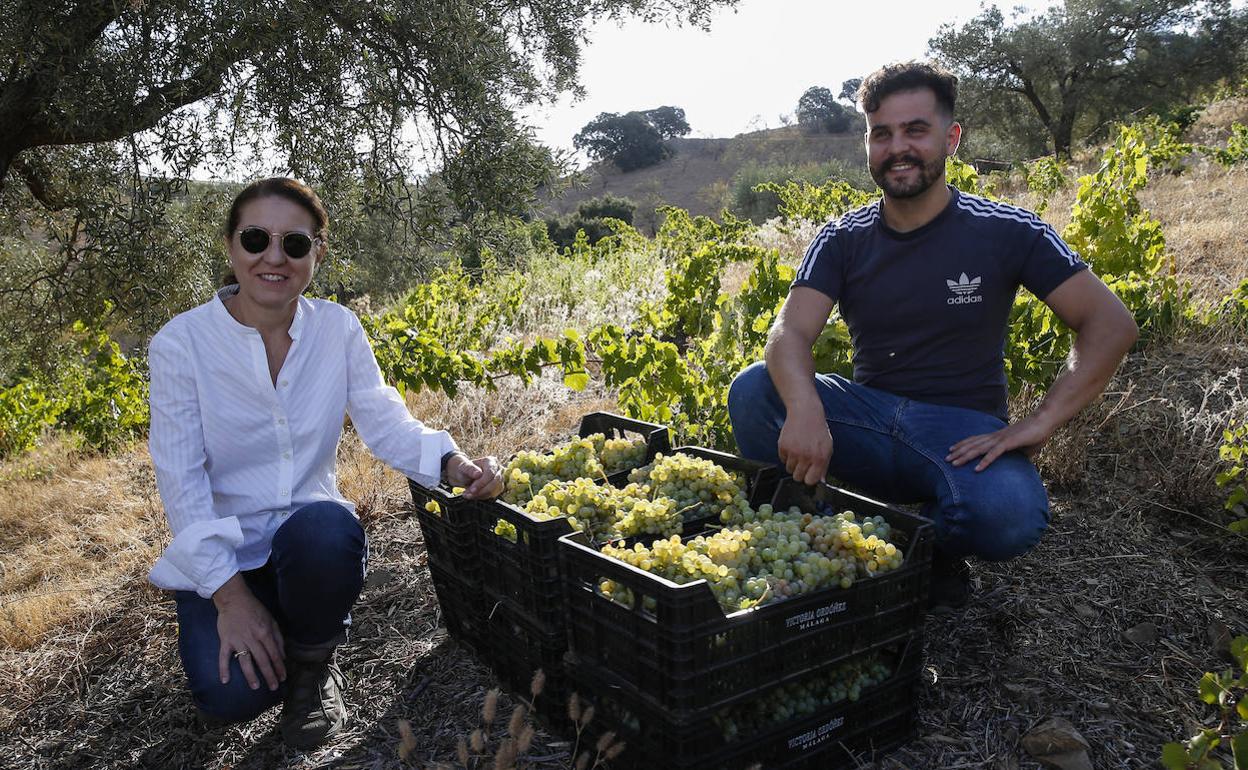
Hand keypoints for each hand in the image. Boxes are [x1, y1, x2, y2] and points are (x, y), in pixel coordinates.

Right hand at [212, 574, 284, 690]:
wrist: (234, 599)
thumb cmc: (255, 609)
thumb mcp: (271, 620)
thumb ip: (278, 638)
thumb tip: (282, 656)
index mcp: (265, 633)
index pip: (274, 654)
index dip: (279, 667)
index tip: (283, 678)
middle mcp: (253, 638)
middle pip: (262, 660)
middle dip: (269, 675)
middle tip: (273, 687)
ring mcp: (238, 640)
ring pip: (246, 661)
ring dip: (251, 675)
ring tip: (256, 687)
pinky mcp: (225, 640)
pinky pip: (223, 657)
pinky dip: (223, 669)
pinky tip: (225, 680)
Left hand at [446, 453, 504, 499]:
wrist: (464, 475)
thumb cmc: (465, 469)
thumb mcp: (464, 467)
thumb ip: (470, 469)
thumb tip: (478, 474)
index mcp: (491, 461)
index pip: (491, 473)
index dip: (482, 483)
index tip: (472, 489)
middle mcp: (498, 470)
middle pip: (495, 483)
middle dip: (481, 491)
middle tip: (468, 494)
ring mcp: (499, 479)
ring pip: (494, 491)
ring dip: (480, 495)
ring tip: (468, 494)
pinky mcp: (497, 488)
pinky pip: (492, 495)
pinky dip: (481, 497)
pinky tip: (473, 495)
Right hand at [777, 413, 832, 485]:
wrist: (805, 413)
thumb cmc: (817, 430)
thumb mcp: (827, 448)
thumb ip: (823, 466)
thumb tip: (820, 480)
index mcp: (819, 458)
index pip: (810, 480)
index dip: (809, 478)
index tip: (809, 475)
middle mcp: (806, 456)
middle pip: (797, 477)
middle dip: (800, 472)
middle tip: (803, 462)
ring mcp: (793, 452)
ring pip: (789, 469)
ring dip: (793, 463)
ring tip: (798, 452)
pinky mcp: (783, 446)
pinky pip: (782, 459)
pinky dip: (786, 455)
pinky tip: (792, 446)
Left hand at [946, 415, 1051, 471]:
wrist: (1045, 420)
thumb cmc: (1036, 433)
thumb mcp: (1024, 447)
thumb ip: (1018, 453)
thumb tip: (1020, 461)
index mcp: (998, 436)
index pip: (976, 439)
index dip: (963, 444)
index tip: (952, 449)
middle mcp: (996, 436)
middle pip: (973, 444)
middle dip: (959, 451)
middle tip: (946, 458)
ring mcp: (1002, 439)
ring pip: (979, 448)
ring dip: (966, 457)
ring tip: (954, 464)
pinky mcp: (1010, 442)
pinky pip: (994, 453)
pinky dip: (985, 461)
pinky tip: (977, 469)